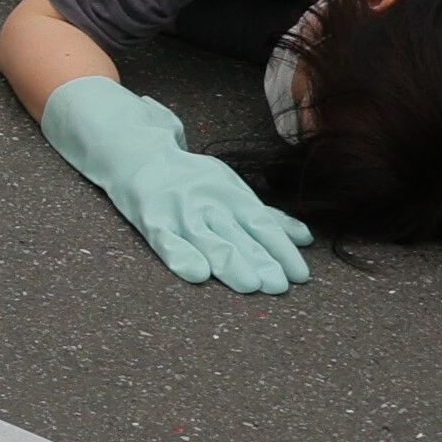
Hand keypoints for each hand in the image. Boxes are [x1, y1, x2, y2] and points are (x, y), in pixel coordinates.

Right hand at [38, 75, 309, 292]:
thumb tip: (305, 239)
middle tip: (279, 287)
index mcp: (232, 194)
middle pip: (239, 235)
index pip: (263, 224)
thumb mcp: (231, 189)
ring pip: (208, 240)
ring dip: (231, 263)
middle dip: (261, 261)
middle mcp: (209, 202)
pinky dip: (182, 257)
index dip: (282, 249)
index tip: (299, 275)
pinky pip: (167, 242)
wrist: (136, 154)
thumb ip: (267, 216)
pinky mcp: (150, 221)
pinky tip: (197, 274)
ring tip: (250, 285)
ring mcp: (179, 211)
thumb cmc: (189, 177)